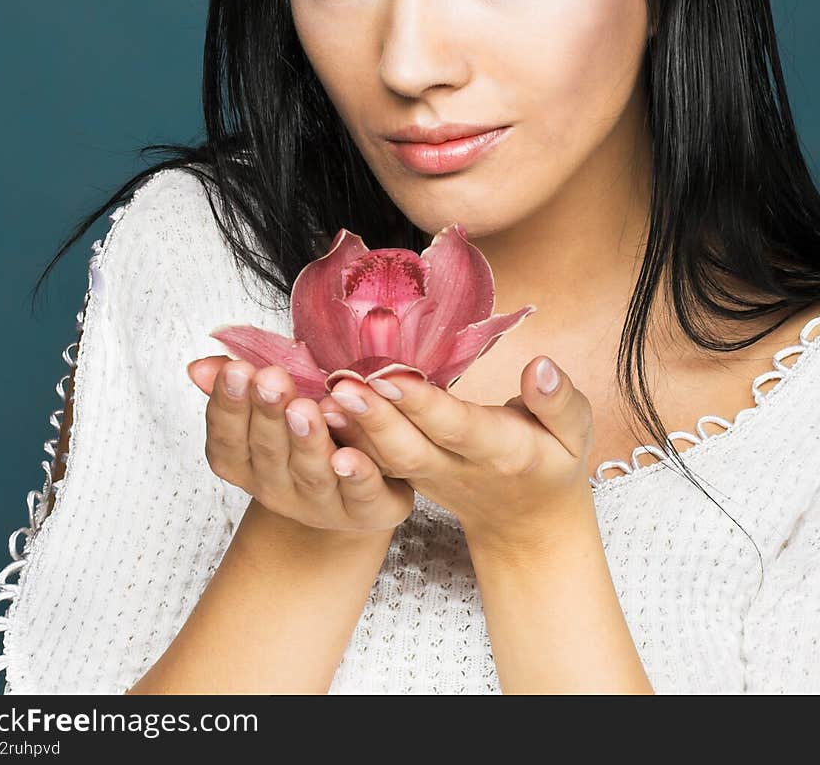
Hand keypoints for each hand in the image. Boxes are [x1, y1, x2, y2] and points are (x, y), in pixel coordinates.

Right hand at [187, 356, 413, 532]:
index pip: (228, 441)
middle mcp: (279, 490)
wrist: (356, 495)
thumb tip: (199, 367)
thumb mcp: (273, 408)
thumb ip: (240, 386)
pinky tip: (349, 457)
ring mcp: (322, 504)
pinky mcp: (367, 510)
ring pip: (311, 474)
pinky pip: (360, 495)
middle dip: (268, 414)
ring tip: (305, 408)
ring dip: (307, 442)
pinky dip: (355, 476)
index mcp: (250, 465)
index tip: (237, 369)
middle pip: (268, 453)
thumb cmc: (308, 439)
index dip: (230, 407)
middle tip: (271, 378)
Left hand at [324, 356, 594, 549]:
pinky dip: (345, 437)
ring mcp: (426, 477)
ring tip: (316, 397)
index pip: (457, 427)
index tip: (391, 376)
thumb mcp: (575, 432)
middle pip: (408, 448)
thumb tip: (539, 366)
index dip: (423, 405)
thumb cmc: (553, 462)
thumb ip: (558, 400)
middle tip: (340, 384)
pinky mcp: (407, 475)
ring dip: (350, 430)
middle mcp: (456, 468)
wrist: (529, 524)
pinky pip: (373, 458)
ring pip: (383, 457)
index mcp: (501, 452)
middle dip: (373, 418)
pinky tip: (315, 408)